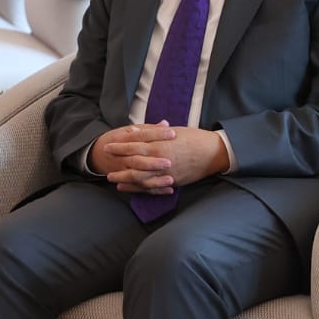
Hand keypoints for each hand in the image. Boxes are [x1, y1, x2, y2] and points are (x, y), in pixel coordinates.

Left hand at [89, 122, 229, 193]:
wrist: (214, 152)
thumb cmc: (193, 138)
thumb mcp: (171, 132)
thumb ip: (151, 133)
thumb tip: (133, 130)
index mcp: (159, 144)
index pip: (133, 145)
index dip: (118, 147)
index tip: (107, 146)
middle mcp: (160, 159)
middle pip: (132, 163)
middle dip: (117, 164)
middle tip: (104, 165)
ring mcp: (165, 172)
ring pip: (139, 178)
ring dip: (124, 178)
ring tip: (111, 178)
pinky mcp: (172, 182)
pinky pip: (151, 187)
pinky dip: (137, 188)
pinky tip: (127, 187)